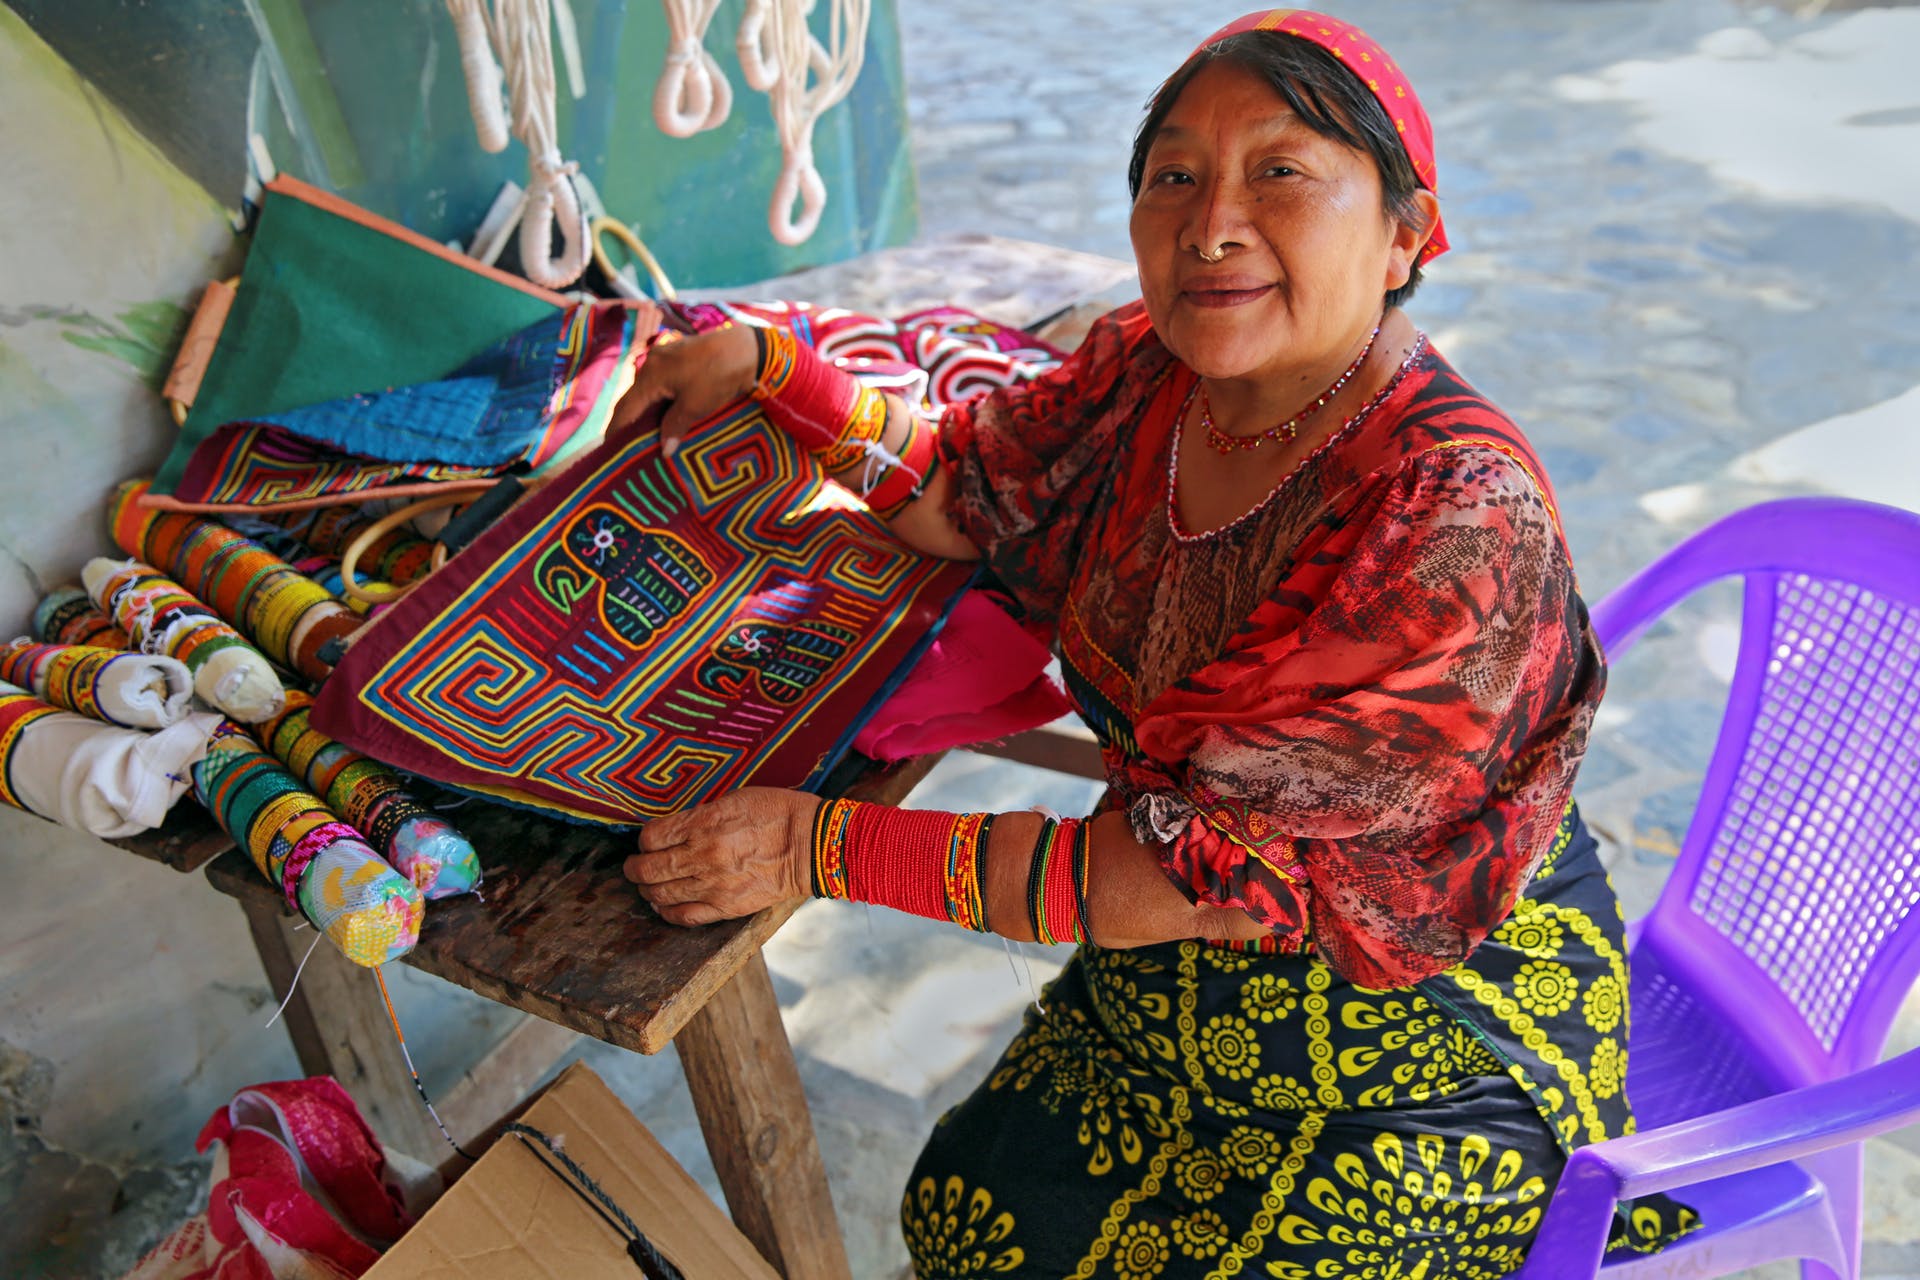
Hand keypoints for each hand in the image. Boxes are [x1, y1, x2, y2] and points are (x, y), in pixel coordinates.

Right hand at [610, 323, 760, 456]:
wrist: (747, 348)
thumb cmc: (718, 376)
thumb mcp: (695, 406)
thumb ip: (675, 426)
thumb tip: (664, 450)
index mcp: (650, 375)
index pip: (625, 409)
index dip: (616, 431)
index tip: (610, 450)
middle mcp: (651, 364)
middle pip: (633, 399)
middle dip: (628, 423)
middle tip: (626, 446)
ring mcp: (664, 358)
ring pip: (647, 392)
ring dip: (645, 413)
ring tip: (645, 435)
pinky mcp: (678, 358)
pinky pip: (660, 384)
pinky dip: (659, 401)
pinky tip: (663, 415)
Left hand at [624, 787, 818, 925]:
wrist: (811, 845)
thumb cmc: (778, 814)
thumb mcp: (735, 799)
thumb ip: (701, 815)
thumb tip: (678, 828)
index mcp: (704, 823)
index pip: (652, 836)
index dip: (644, 840)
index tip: (648, 841)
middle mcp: (702, 855)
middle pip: (648, 867)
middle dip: (634, 867)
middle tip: (633, 866)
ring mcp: (713, 884)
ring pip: (661, 893)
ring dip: (647, 889)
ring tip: (646, 885)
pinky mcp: (726, 907)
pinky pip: (684, 916)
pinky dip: (667, 911)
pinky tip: (663, 905)